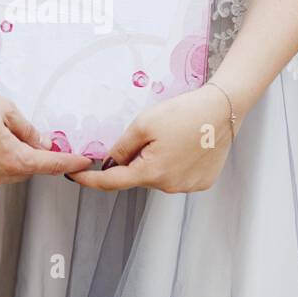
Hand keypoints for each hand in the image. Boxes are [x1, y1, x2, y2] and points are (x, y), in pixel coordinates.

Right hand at [0, 85, 90, 185]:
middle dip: (33, 155)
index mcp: (12, 159)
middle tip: (32, 137)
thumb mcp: (4, 109)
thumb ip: (25, 129)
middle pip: (25, 169)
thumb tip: (39, 141)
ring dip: (9, 156)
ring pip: (4, 170)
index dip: (69, 162)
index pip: (49, 165)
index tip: (82, 161)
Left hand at [69, 85, 236, 193]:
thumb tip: (109, 164)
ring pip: (157, 176)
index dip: (89, 180)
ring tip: (171, 136)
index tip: (74, 176)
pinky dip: (174, 164)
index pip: (111, 182)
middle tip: (148, 134)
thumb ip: (121, 147)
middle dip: (134, 160)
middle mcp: (169, 186)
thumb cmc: (184, 112)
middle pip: (137, 176)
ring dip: (155, 162)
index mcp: (152, 172)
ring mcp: (187, 187)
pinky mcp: (201, 182)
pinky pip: (177, 176)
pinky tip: (184, 145)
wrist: (223, 109)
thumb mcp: (143, 123)